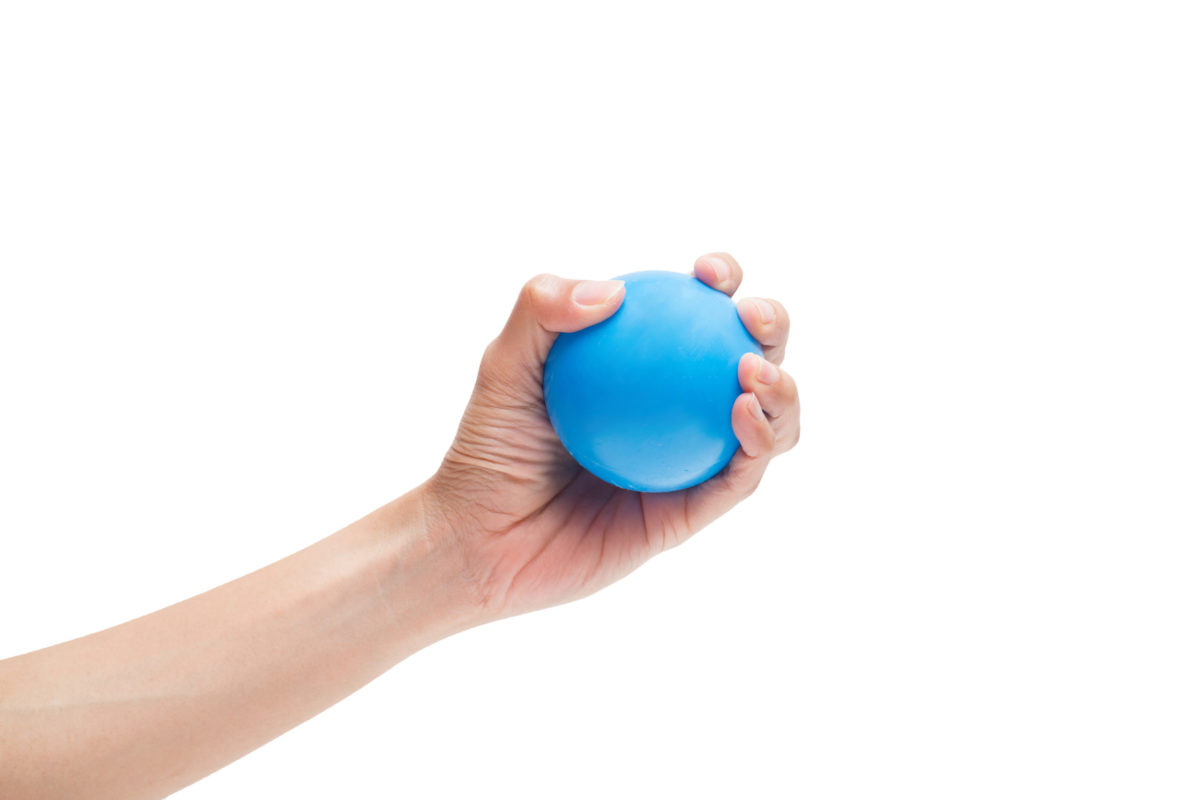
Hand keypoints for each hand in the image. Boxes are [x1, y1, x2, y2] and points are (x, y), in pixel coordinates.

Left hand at [425, 253, 799, 620]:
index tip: (707, 272)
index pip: (693, 313)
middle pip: (748, 357)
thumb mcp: (503, 367)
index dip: (720, 281)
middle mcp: (677, 410)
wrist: (481, 541)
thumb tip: (614, 291)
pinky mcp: (696, 513)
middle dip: (771, 325)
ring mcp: (692, 462)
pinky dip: (757, 442)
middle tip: (751, 318)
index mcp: (643, 366)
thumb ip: (542, 312)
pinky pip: (740, 477)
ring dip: (781, 390)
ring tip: (752, 373)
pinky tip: (741, 414)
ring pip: (767, 419)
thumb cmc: (488, 450)